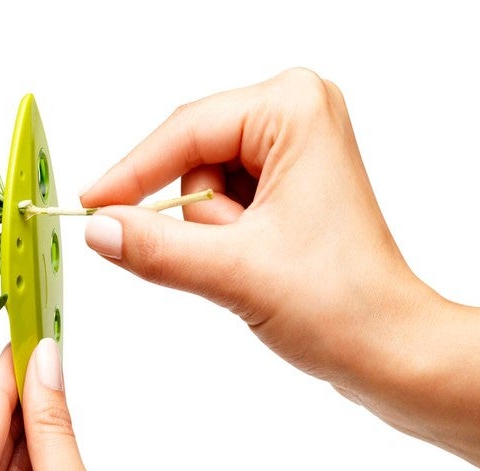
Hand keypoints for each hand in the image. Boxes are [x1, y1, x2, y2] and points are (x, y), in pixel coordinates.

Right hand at [82, 69, 422, 382]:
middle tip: (236, 256)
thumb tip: (99, 230)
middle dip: (200, 220)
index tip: (89, 208)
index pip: (184, 130)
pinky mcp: (291, 194)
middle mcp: (299, 120)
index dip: (131, 174)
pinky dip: (225, 246)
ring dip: (215, 239)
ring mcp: (296, 157)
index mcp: (294, 110)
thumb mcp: (233, 272)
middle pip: (193, 159)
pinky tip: (261, 269)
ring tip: (259, 266)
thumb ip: (155, 248)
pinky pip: (224, 211)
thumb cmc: (342, 305)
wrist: (389, 351)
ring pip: (204, 190)